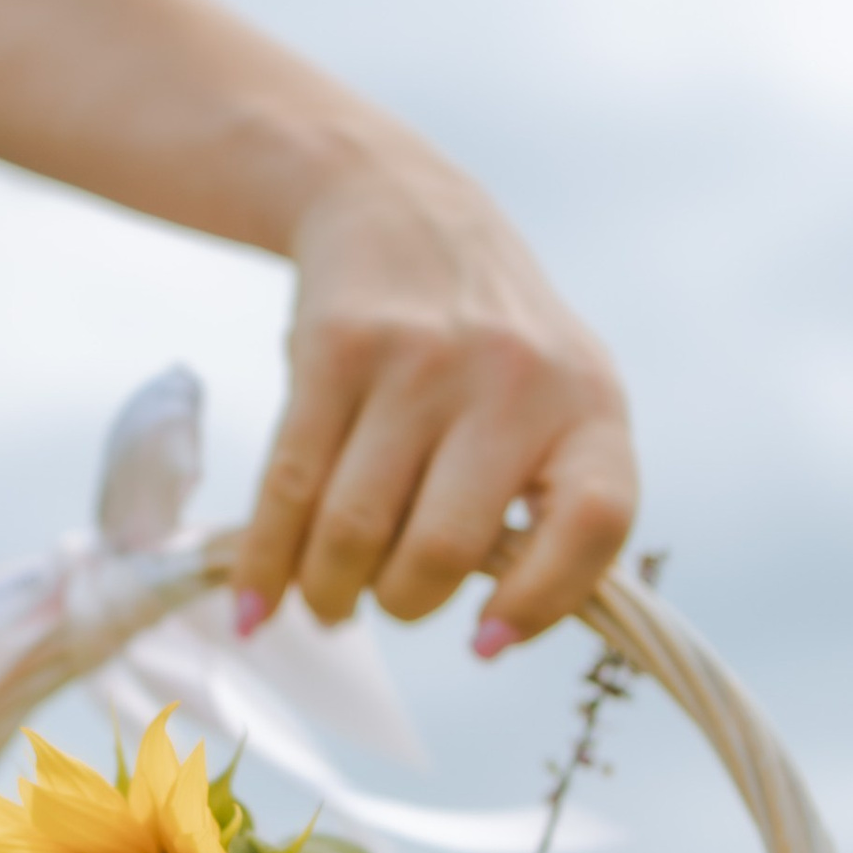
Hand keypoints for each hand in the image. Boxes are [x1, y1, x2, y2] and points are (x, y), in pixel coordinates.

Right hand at [232, 154, 638, 652]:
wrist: (400, 209)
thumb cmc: (491, 345)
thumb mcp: (559, 401)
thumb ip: (552, 505)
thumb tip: (497, 637)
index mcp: (591, 405)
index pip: (593, 524)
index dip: (541, 602)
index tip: (484, 644)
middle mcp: (514, 379)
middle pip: (445, 548)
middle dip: (403, 604)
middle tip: (385, 605)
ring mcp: (421, 361)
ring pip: (357, 529)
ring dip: (331, 593)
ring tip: (328, 604)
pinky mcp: (337, 349)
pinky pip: (292, 486)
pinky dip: (268, 563)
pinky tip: (259, 603)